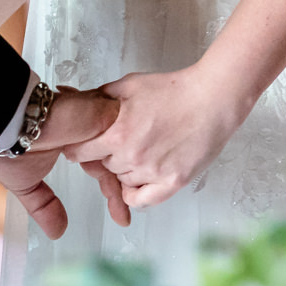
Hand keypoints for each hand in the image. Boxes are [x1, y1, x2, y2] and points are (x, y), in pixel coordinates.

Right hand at [0, 86, 121, 238]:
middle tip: (122, 217)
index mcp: (72, 144)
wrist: (7, 124)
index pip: (100, 168)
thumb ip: (44, 205)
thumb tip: (57, 232)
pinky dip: (130, 155)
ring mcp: (96, 121)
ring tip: (126, 204)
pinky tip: (132, 177)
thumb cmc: (9, 148)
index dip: (110, 191)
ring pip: (123, 150)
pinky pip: (125, 134)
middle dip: (123, 190)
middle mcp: (87, 131)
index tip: (119, 217)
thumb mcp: (27, 183)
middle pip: (116, 161)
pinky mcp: (102, 112)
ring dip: (126, 177)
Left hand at [65, 65, 249, 208]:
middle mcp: (132, 157)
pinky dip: (136, 193)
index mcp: (117, 132)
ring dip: (124, 170)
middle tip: (121, 141)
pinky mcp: (172, 183)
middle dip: (106, 155)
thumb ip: (100, 96)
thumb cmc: (173, 89)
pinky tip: (140, 179)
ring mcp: (152, 173)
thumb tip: (75, 99)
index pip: (80, 152)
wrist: (211, 100)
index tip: (86, 144)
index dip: (80, 146)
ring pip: (121, 181)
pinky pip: (141, 201)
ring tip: (140, 151)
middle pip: (103, 166)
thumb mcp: (130, 84)